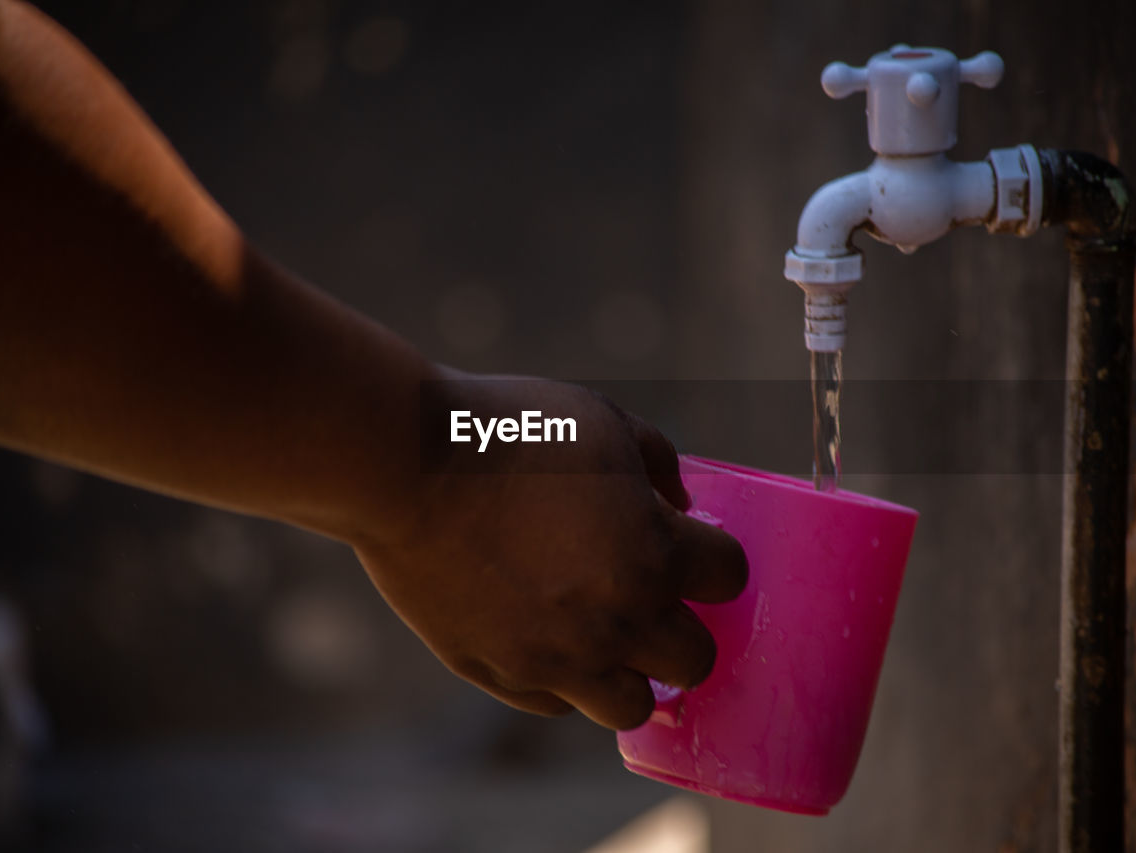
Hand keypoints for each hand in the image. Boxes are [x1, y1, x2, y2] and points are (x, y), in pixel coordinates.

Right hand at [352, 371, 747, 729]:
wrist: (405, 466)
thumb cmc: (510, 431)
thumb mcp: (603, 421)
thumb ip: (659, 465)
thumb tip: (679, 503)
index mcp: (655, 555)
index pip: (730, 579)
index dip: (714, 557)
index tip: (691, 545)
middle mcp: (617, 621)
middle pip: (694, 661)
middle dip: (684, 626)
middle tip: (654, 597)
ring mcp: (557, 658)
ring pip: (630, 707)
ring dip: (630, 671)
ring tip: (605, 632)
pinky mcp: (500, 673)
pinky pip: (556, 701)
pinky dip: (563, 676)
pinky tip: (548, 634)